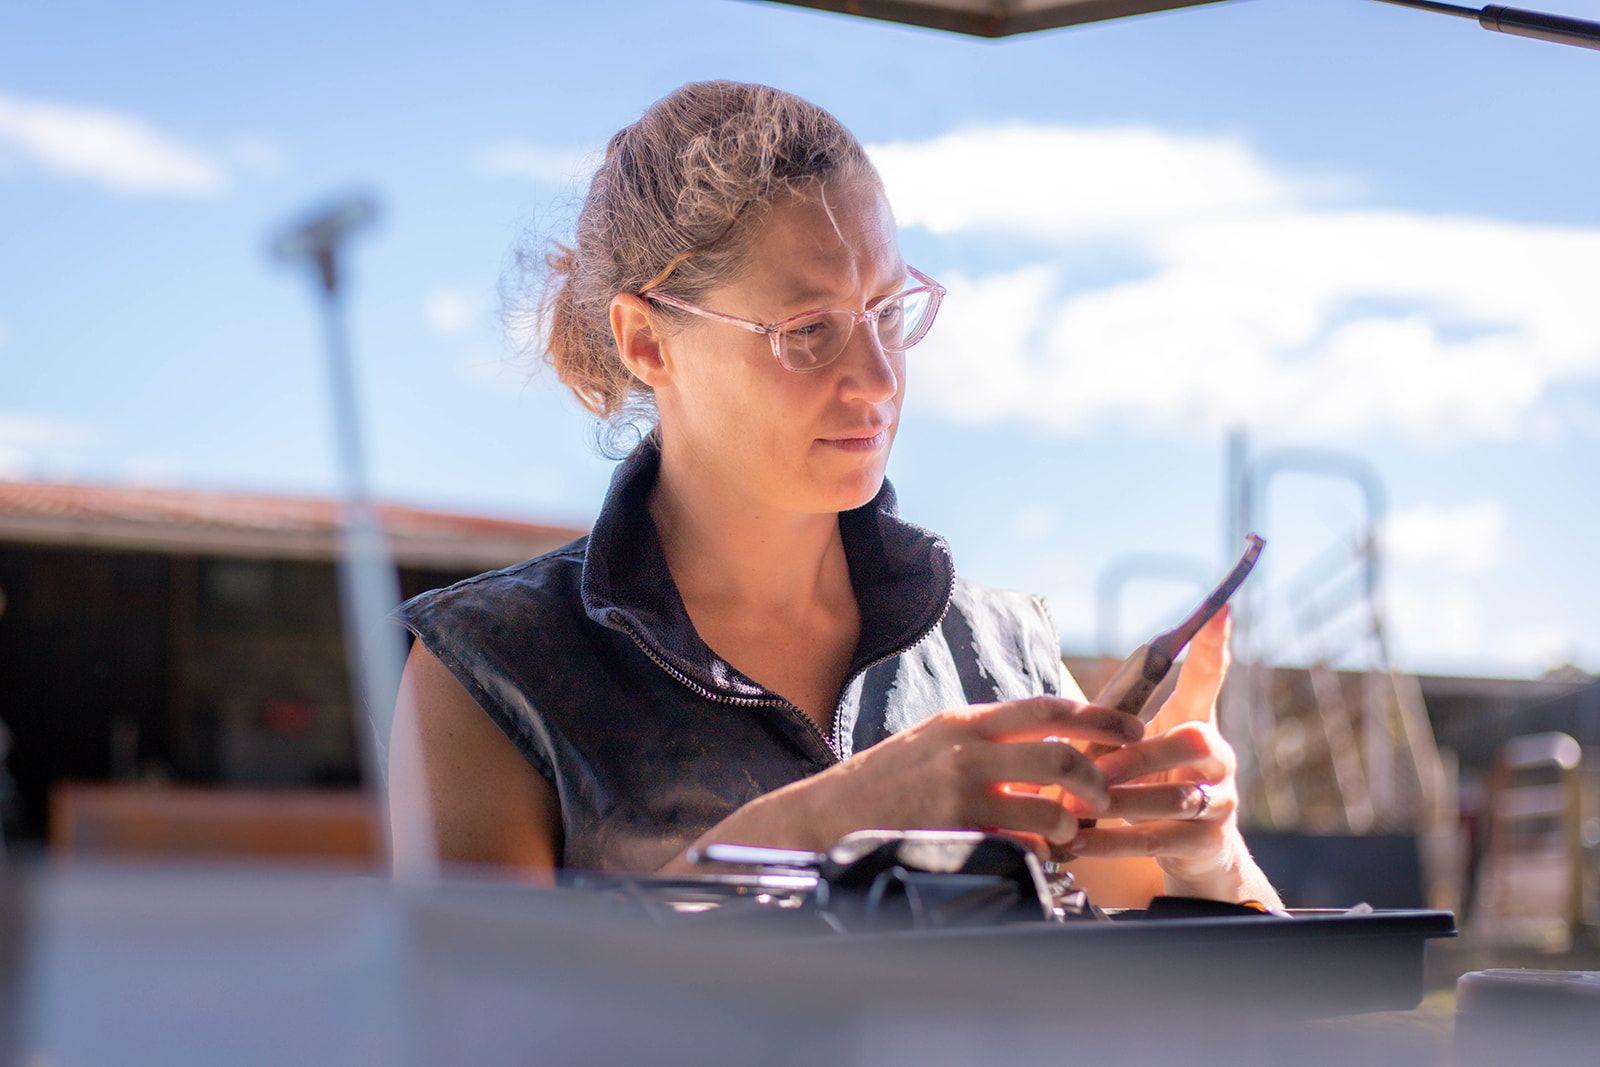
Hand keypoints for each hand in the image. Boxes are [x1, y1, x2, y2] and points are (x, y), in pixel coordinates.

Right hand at [802, 695, 1144, 855]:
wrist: (828, 813)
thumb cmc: (886, 782)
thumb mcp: (934, 741)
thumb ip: (984, 737)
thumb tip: (1043, 739)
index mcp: (967, 720)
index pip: (1048, 708)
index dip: (1100, 718)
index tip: (1133, 730)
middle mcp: (967, 748)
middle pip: (1060, 755)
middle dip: (1096, 780)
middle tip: (1104, 796)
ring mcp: (961, 791)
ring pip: (1048, 807)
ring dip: (1070, 826)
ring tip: (1067, 835)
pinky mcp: (955, 830)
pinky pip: (1021, 844)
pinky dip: (1040, 853)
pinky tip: (1038, 857)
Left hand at [1065, 606, 1249, 891]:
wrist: (1191, 854)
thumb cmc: (1150, 785)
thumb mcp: (1133, 749)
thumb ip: (1110, 727)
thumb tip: (1064, 712)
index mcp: (1198, 721)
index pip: (1209, 677)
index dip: (1213, 646)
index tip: (1218, 609)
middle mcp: (1219, 757)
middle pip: (1191, 742)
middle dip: (1139, 756)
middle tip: (1093, 770)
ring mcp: (1221, 801)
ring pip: (1176, 798)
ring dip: (1121, 802)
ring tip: (1074, 807)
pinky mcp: (1208, 842)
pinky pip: (1160, 839)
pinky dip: (1114, 841)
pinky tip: (1078, 840)